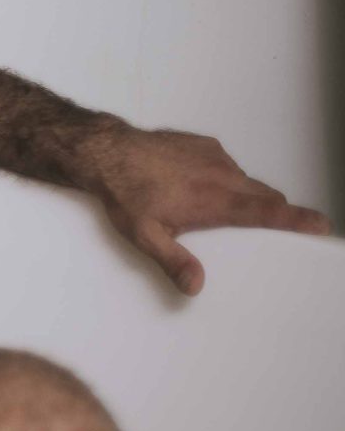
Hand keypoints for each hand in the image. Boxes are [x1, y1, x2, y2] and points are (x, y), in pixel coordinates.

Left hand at [84, 126, 331, 294]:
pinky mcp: (204, 143)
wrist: (107, 150)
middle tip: (263, 229)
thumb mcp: (144, 235)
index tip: (322, 225)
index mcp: (216, 201)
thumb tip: (196, 287)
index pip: (268, 211)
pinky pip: (226, 163)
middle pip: (265, 196)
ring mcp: (215, 156)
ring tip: (215, 207)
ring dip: (241, 194)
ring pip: (245, 180)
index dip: (298, 219)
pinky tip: (195, 183)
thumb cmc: (125, 193)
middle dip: (271, 211)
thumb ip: (173, 261)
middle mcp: (223, 176)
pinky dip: (222, 176)